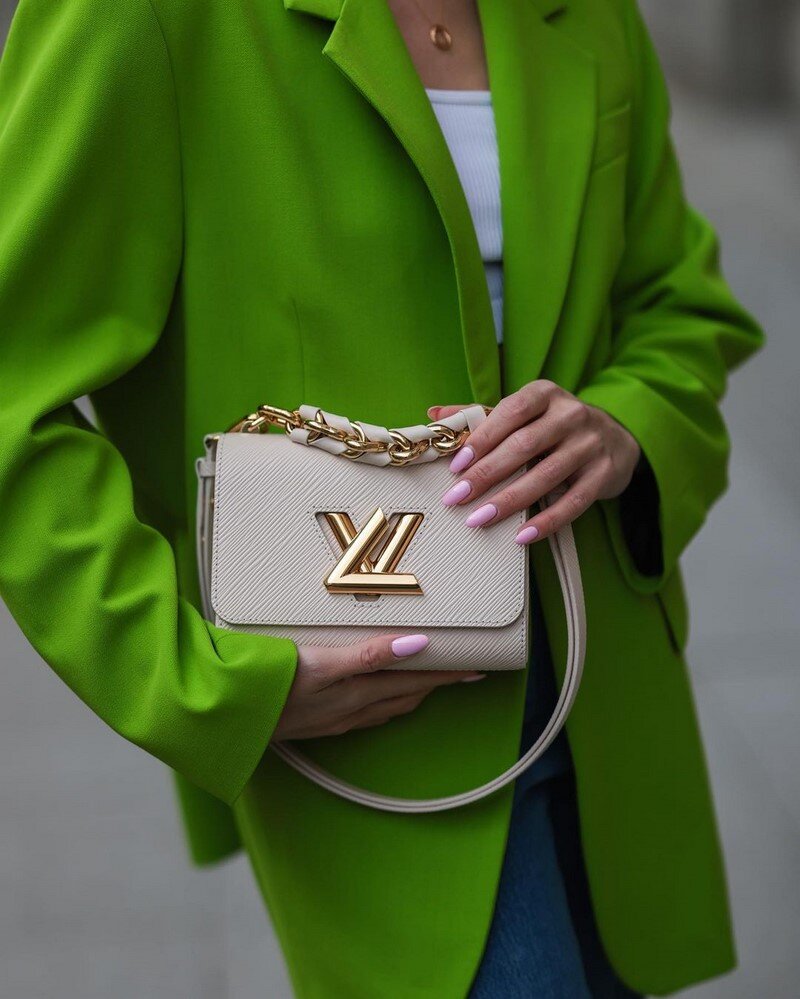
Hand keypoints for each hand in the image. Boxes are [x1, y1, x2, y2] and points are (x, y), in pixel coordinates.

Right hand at [272, 634, 484, 740]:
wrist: (229, 718)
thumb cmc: (271, 685)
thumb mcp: (320, 664)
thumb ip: (369, 655)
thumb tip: (419, 645)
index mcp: (357, 694)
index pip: (415, 682)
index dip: (447, 674)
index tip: (478, 667)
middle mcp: (352, 711)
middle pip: (407, 696)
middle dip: (438, 684)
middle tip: (464, 671)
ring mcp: (336, 720)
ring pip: (388, 706)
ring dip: (414, 693)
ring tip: (432, 680)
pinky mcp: (320, 723)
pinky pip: (368, 712)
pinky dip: (386, 700)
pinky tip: (380, 694)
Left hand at [429, 380, 641, 543]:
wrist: (616, 438)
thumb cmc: (554, 426)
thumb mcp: (524, 413)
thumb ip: (482, 415)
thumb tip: (434, 416)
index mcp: (545, 394)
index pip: (511, 411)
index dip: (482, 438)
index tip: (456, 466)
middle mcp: (571, 414)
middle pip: (524, 446)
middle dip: (487, 474)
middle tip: (456, 498)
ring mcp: (591, 444)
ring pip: (546, 475)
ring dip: (509, 501)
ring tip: (479, 519)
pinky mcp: (604, 474)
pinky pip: (573, 502)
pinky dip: (546, 521)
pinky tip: (521, 536)